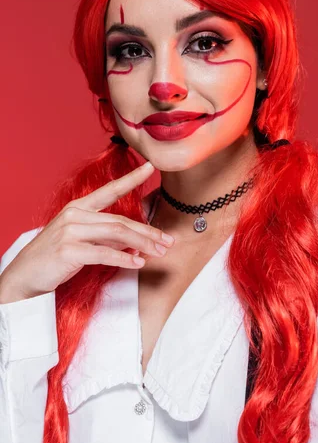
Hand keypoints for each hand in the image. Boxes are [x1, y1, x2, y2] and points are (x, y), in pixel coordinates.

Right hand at [0, 162, 173, 302]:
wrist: (23, 276)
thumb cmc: (53, 258)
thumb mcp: (79, 240)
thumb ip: (103, 236)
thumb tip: (133, 240)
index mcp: (78, 207)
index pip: (110, 190)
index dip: (131, 178)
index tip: (150, 167)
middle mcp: (75, 215)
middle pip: (120, 220)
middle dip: (148, 231)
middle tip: (168, 240)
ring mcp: (70, 231)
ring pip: (116, 233)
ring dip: (141, 244)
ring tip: (159, 252)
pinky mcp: (68, 250)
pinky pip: (104, 253)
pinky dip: (124, 258)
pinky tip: (137, 263)